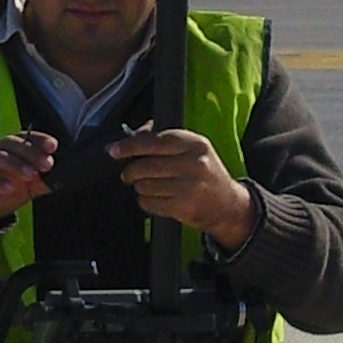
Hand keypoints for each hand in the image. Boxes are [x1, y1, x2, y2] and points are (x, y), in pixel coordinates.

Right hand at [0, 131, 58, 225]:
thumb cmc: (1, 192)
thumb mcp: (27, 188)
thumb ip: (42, 181)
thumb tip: (63, 178)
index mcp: (8, 150)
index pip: (23, 137)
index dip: (38, 138)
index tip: (53, 146)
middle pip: (10, 143)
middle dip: (30, 152)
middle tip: (46, 164)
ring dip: (14, 164)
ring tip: (30, 175)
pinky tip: (9, 187)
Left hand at [109, 129, 259, 251]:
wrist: (229, 206)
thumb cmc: (205, 174)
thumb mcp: (193, 150)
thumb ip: (164, 138)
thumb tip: (132, 135)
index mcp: (195, 144)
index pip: (155, 141)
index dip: (130, 146)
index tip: (113, 150)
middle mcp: (194, 163)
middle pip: (146, 165)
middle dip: (131, 171)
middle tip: (129, 174)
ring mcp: (189, 187)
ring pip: (144, 185)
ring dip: (140, 186)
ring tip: (150, 186)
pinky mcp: (183, 207)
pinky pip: (149, 202)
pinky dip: (146, 201)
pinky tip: (157, 198)